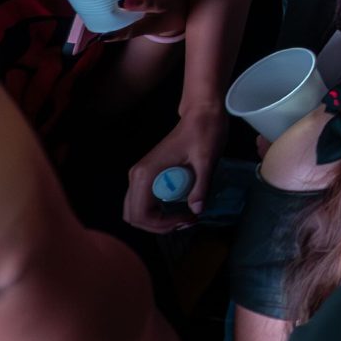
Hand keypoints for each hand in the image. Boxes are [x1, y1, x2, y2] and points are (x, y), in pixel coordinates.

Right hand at [123, 105, 222, 232]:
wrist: (201, 114)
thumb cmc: (204, 132)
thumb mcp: (207, 160)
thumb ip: (200, 186)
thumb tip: (197, 210)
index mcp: (145, 174)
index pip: (141, 214)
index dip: (163, 225)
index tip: (188, 218)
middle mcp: (136, 176)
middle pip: (134, 216)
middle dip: (159, 226)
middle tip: (186, 221)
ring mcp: (140, 175)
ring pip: (136, 211)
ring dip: (158, 221)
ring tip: (185, 217)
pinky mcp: (147, 175)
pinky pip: (144, 202)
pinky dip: (158, 212)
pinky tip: (179, 209)